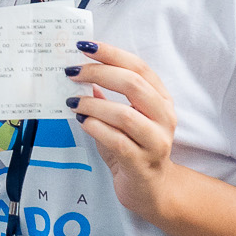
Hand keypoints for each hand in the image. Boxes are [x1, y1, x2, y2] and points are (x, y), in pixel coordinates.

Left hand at [67, 40, 178, 221]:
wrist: (150, 190)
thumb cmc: (133, 148)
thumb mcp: (122, 118)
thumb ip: (107, 96)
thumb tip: (81, 73)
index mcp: (160, 99)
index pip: (138, 67)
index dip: (111, 53)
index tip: (84, 46)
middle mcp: (164, 117)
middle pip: (134, 84)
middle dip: (98, 73)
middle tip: (72, 72)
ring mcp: (156, 141)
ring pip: (125, 114)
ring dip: (93, 105)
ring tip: (72, 102)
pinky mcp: (142, 163)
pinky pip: (117, 141)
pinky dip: (96, 128)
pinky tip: (82, 122)